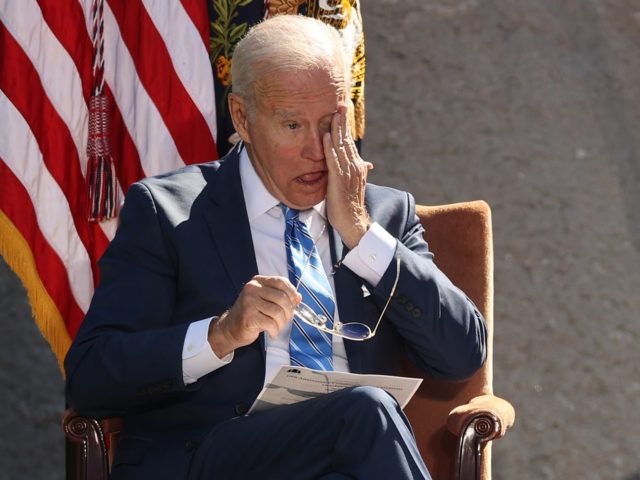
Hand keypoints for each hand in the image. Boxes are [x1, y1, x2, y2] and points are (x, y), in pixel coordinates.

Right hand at [208, 276, 300, 356]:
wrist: (231, 328)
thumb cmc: (252, 314)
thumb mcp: (266, 301)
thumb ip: (282, 297)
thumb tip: (298, 297)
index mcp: (258, 281)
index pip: (281, 282)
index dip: (292, 293)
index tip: (293, 304)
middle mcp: (252, 288)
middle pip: (282, 298)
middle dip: (288, 312)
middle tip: (285, 320)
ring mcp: (249, 301)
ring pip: (277, 312)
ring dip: (281, 323)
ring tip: (277, 327)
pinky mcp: (248, 316)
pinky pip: (270, 323)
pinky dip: (275, 330)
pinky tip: (272, 332)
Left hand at [324, 106, 373, 248]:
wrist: (353, 222)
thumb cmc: (348, 205)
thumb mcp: (351, 185)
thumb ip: (351, 172)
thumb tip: (359, 164)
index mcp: (357, 166)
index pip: (350, 143)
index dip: (345, 127)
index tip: (342, 113)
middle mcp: (355, 166)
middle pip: (347, 140)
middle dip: (343, 122)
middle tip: (340, 105)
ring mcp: (348, 172)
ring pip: (341, 146)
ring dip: (336, 129)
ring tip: (333, 114)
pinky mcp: (339, 179)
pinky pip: (333, 159)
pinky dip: (329, 146)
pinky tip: (325, 135)